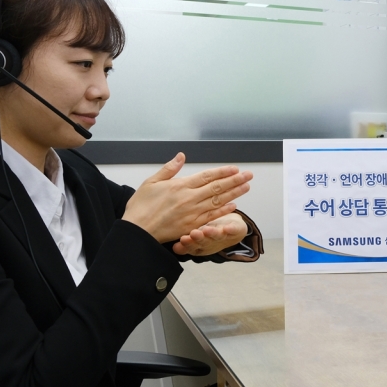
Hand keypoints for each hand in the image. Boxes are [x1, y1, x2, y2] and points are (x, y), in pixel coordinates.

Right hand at [122, 153, 252, 243]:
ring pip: (218, 201)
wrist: (138, 230)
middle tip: (249, 175)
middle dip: (235, 180)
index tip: (235, 168)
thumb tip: (181, 156)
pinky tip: (234, 205)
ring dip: (234, 193)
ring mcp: (192, 213)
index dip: (223, 172)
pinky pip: (212, 216)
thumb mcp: (151, 182)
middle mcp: (189, 198)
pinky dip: (224, 210)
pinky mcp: (192, 225)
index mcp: (180, 186)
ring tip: (246, 187)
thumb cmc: (141, 206)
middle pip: (217, 187)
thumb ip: (169, 169)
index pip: (207, 176)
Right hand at [172, 213, 247, 256]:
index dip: (186, 245)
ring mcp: (221, 238)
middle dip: (197, 240)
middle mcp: (209, 243)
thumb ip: (179, 232)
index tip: (181, 241)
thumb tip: (160, 229)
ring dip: (211, 235)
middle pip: (202, 243)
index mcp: (197, 244)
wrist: (231, 228)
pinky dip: (230, 230)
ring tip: (207, 230)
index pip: (190, 246)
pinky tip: (227, 228)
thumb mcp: (191, 231)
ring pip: (216, 237)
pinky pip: (232, 231)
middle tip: (193, 235)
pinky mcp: (234, 231)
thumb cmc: (207, 227)